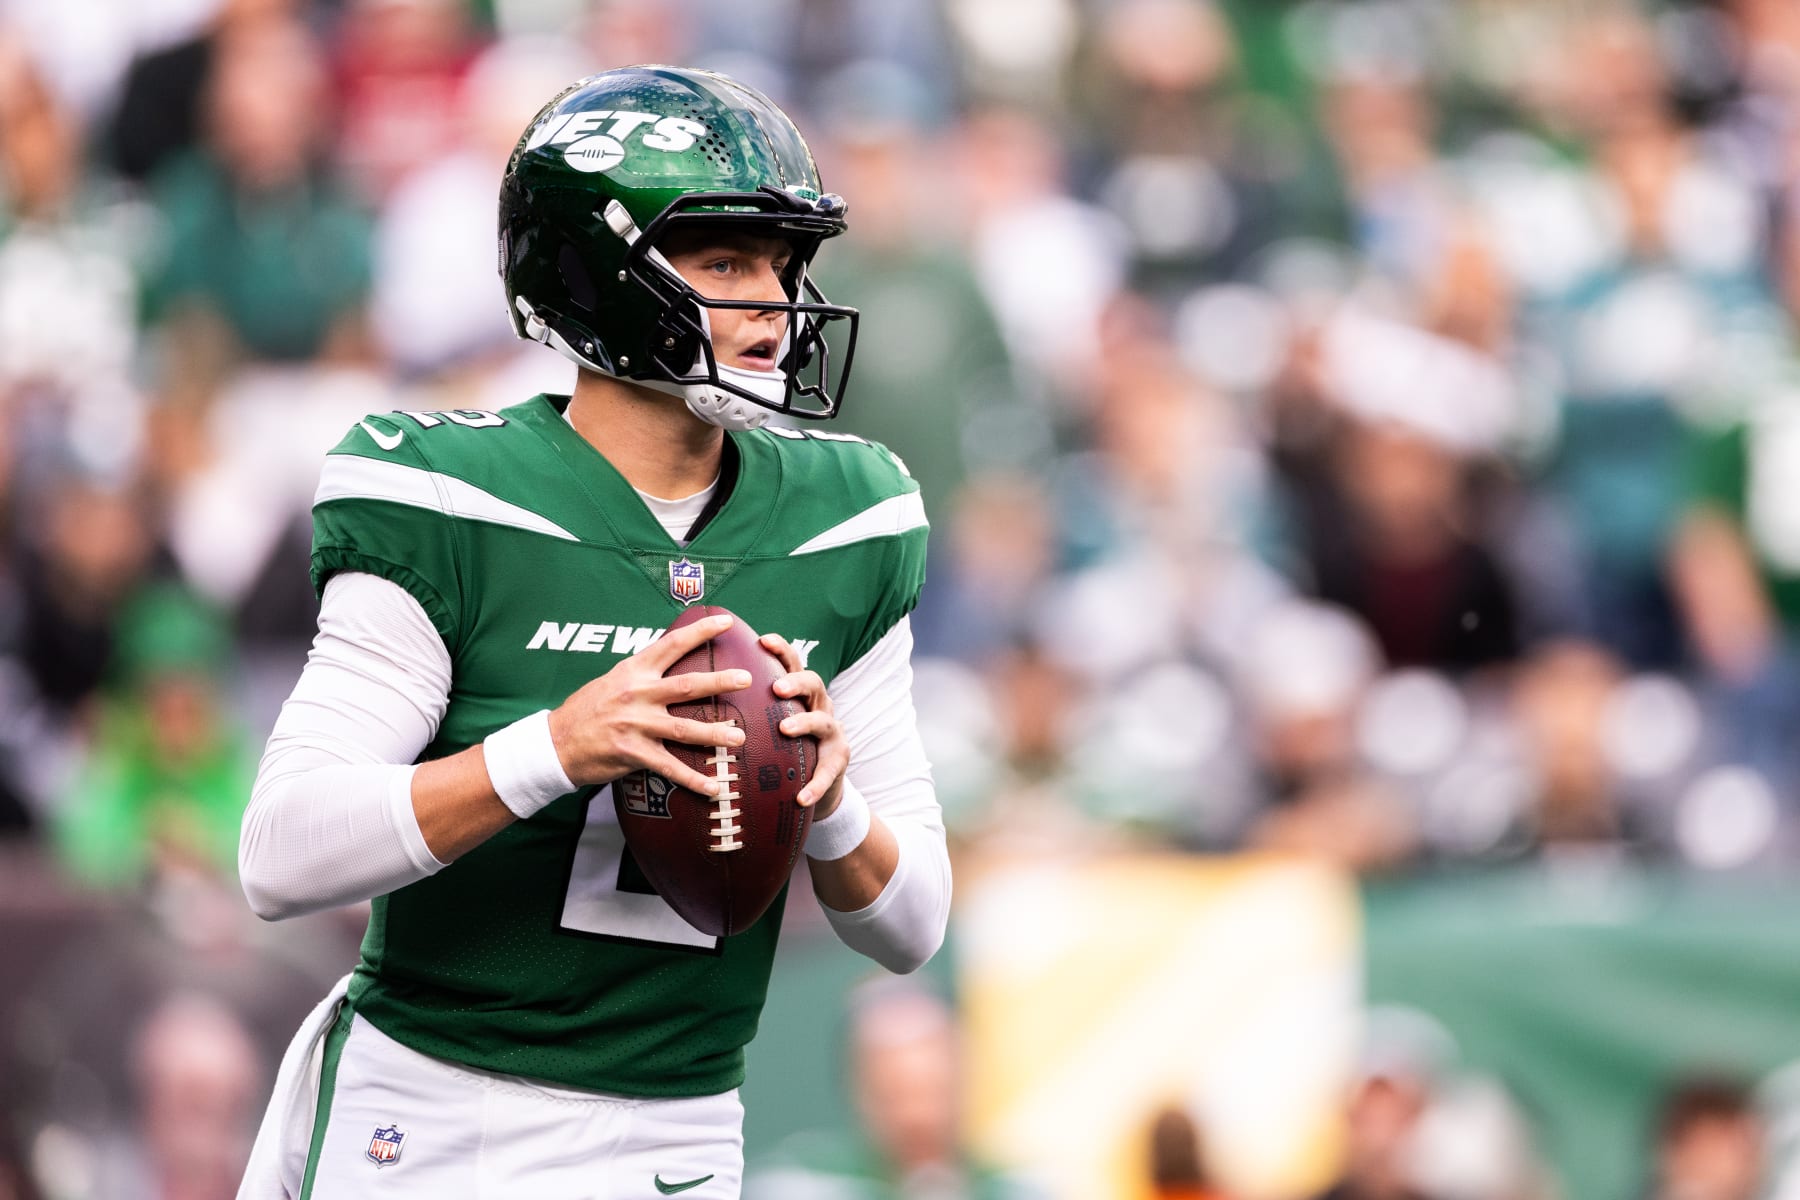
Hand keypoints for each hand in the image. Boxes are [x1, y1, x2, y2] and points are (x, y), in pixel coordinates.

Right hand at [547, 613, 748, 795]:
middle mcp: (637, 694)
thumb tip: (672, 663)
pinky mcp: (633, 753)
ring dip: (715, 734)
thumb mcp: (612, 680)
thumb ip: (642, 674)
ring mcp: (635, 724)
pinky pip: (670, 768)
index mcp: (633, 671)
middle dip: (719, 682)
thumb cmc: (587, 709)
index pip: (671, 645)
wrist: (556, 742)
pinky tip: (714, 786)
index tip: (725, 622)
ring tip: (739, 737)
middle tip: (747, 679)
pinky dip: (693, 778)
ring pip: (684, 729)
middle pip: (687, 686)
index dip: (700, 631)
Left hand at [760, 633, 848, 817]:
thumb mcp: (768, 721)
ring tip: (785, 729)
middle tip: (776, 687)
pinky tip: (801, 796)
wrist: (814, 783)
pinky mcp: (838, 762)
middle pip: (814, 683)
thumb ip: (747, 706)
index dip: (781, 650)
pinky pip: (827, 772)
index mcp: (800, 694)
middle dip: (796, 682)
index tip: (762, 640)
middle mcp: (819, 707)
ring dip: (804, 723)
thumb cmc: (781, 746)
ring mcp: (832, 734)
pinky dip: (815, 784)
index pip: (792, 663)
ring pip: (823, 722)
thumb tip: (699, 689)